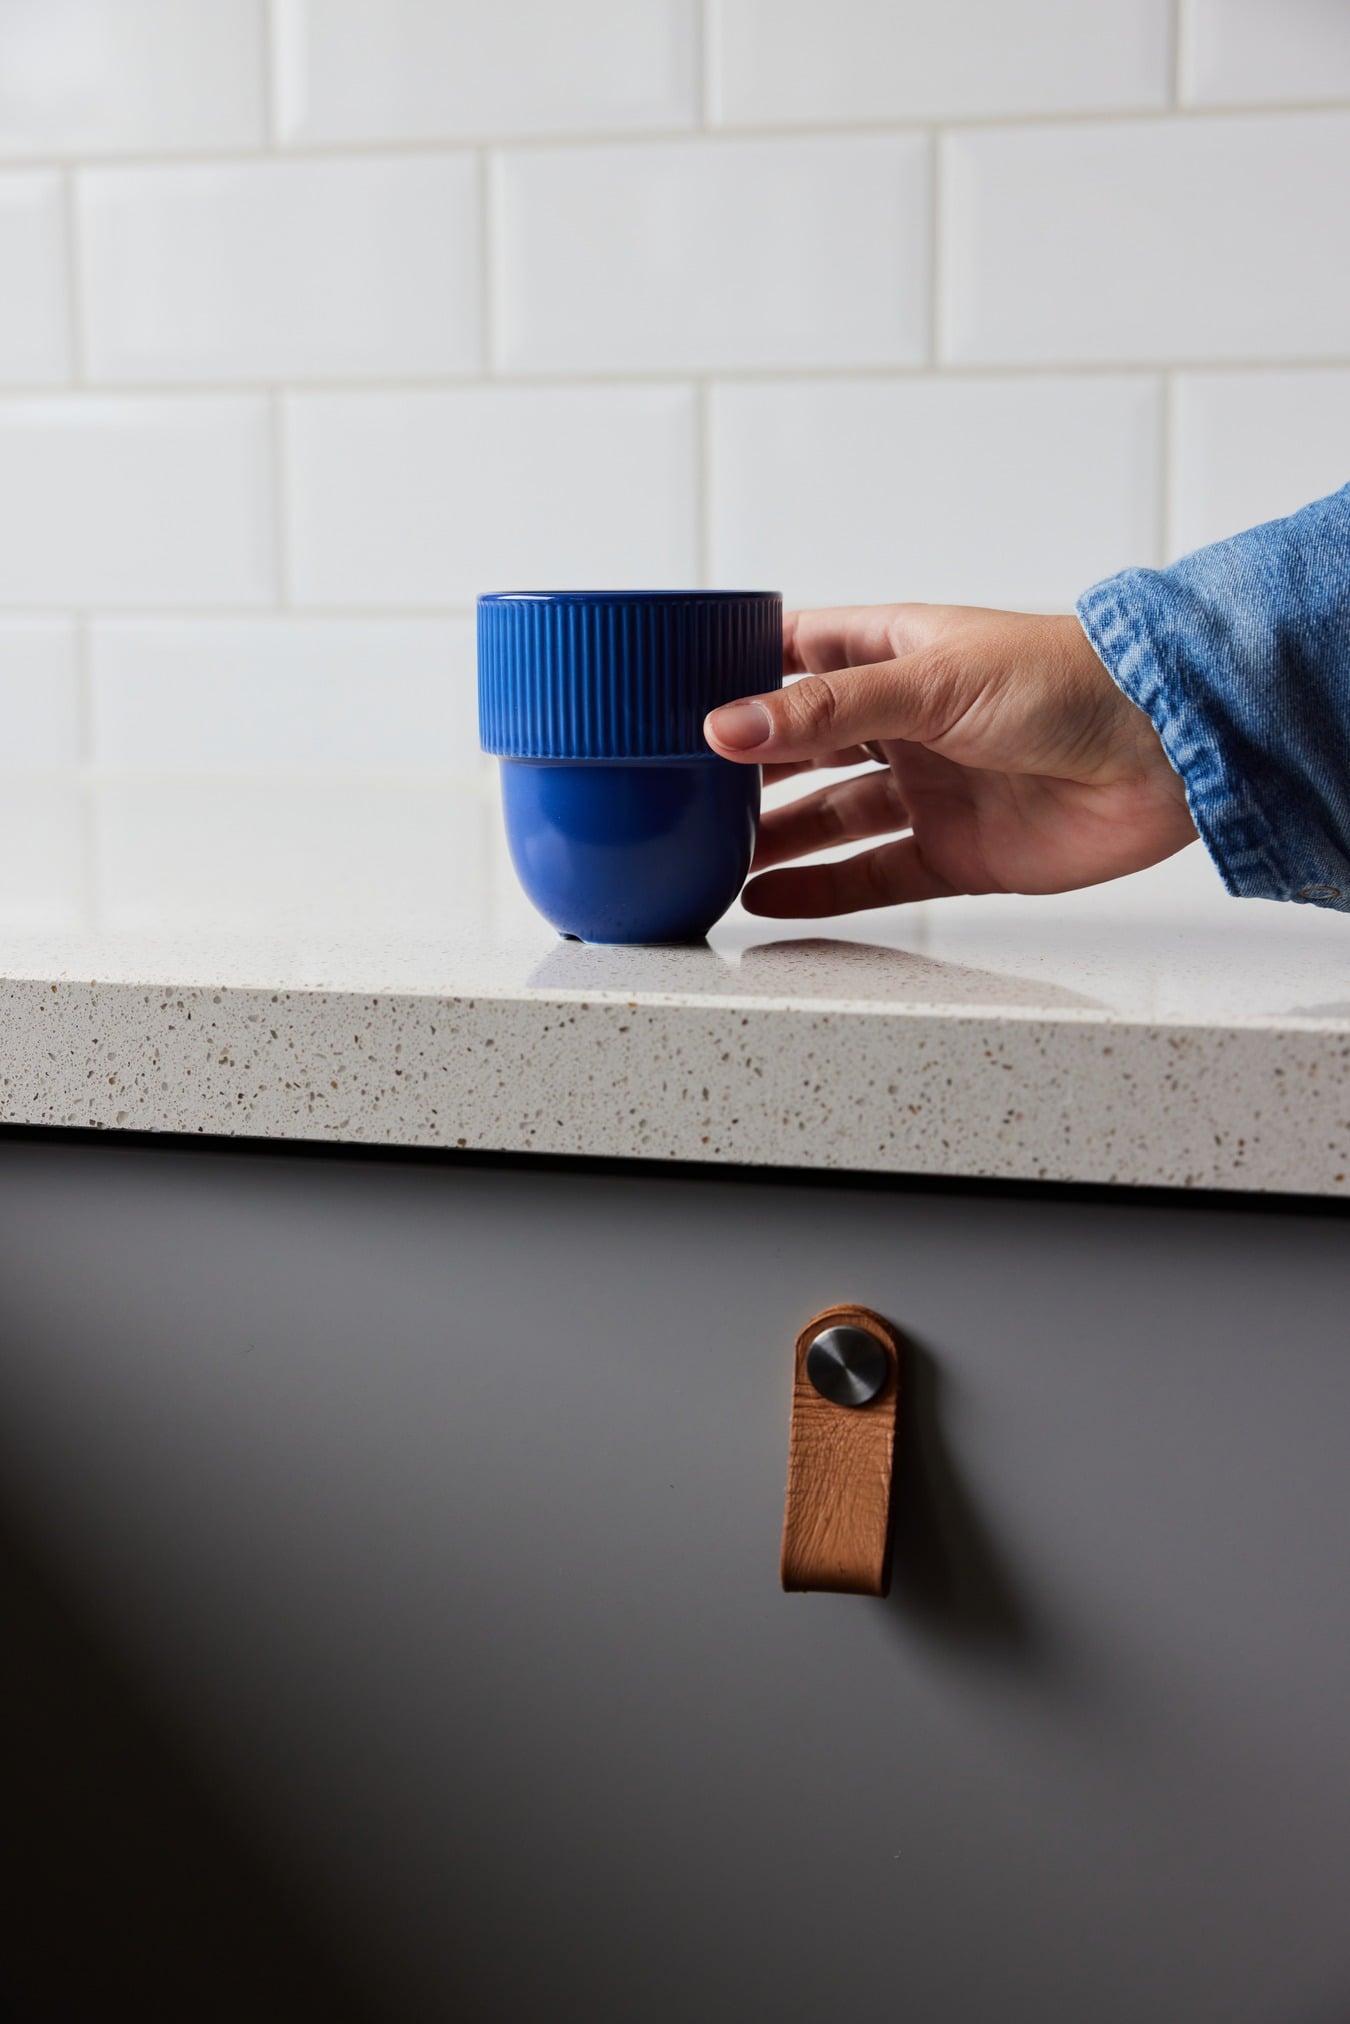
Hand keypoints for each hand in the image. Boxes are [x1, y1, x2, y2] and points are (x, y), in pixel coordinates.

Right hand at [702, 603, 1195, 915]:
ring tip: (699, 856)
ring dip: (769, 837)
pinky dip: (818, 891)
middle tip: (669, 796)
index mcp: (893, 654)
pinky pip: (871, 877)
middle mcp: (905, 723)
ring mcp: (929, 789)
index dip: (735, 679)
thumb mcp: (933, 680)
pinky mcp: (956, 853)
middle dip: (741, 773)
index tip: (667, 703)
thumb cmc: (1070, 681)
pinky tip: (763, 899)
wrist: (1167, 751)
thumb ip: (828, 710)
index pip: (793, 657)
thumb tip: (727, 726)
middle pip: (800, 750)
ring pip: (828, 817)